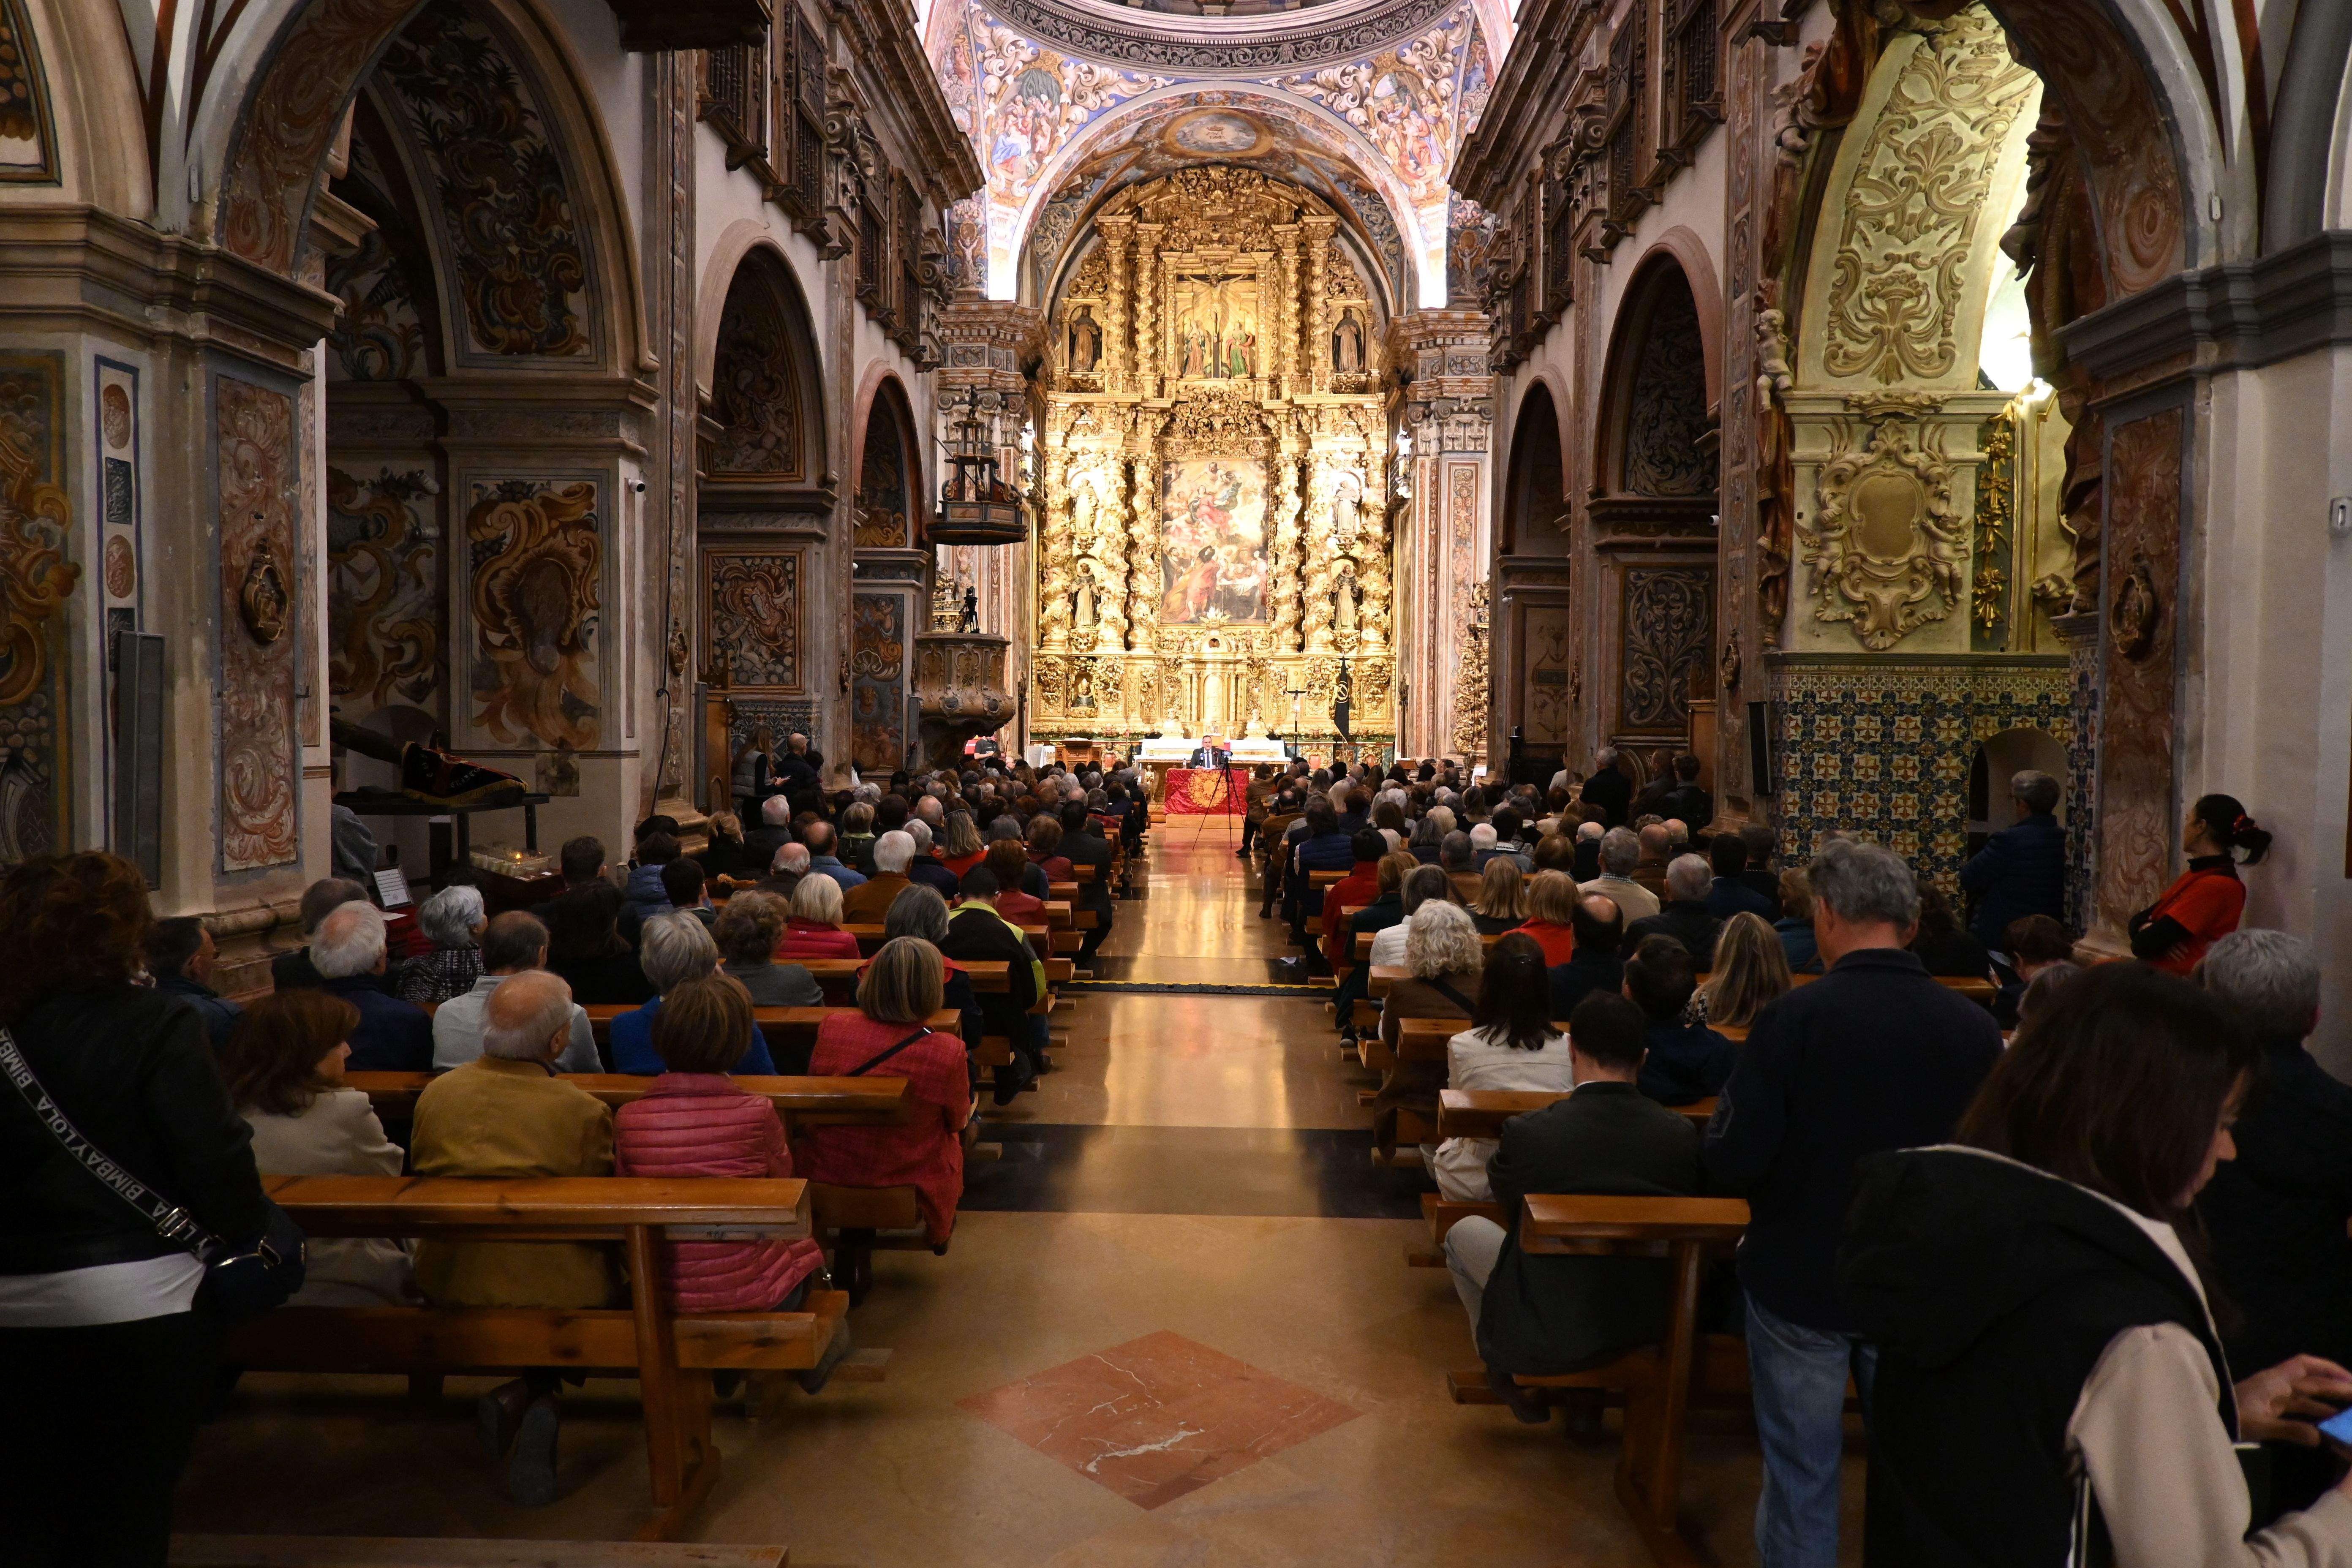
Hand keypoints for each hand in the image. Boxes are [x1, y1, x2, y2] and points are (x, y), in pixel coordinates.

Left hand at [2236, 1355, 2351, 1445]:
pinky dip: (2313, 1415)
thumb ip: (2290, 1430)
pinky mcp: (2269, 1410)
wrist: (2208, 1418)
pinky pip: (2296, 1409)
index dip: (2327, 1367)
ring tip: (2349, 1414)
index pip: (2304, 1365)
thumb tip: (2320, 1437)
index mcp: (2274, 1381)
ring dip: (2327, 1403)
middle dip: (2335, 1388)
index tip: (2349, 1377)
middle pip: (2310, 1382)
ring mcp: (2272, 1397)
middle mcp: (2275, 1385)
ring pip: (2305, 1397)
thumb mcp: (2260, 1425)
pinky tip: (2327, 1425)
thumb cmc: (2231, 1417)